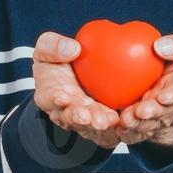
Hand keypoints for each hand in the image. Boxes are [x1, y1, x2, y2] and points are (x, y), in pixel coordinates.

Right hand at [32, 31, 120, 149]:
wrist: (80, 69)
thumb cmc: (57, 60)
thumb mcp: (47, 48)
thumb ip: (52, 46)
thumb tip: (73, 49)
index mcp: (49, 94)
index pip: (49, 99)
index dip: (54, 100)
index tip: (61, 98)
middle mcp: (66, 111)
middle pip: (71, 118)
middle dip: (79, 118)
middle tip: (87, 116)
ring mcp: (85, 119)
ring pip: (91, 125)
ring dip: (99, 122)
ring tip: (108, 120)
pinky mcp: (102, 122)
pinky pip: (111, 126)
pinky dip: (118, 124)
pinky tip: (125, 119)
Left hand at [117, 31, 172, 149]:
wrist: (168, 81)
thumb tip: (161, 46)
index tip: (164, 96)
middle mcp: (170, 104)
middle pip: (162, 112)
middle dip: (152, 113)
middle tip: (141, 111)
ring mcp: (156, 116)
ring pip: (147, 123)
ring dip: (137, 123)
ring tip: (126, 119)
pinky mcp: (141, 123)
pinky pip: (133, 130)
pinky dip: (126, 130)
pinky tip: (118, 127)